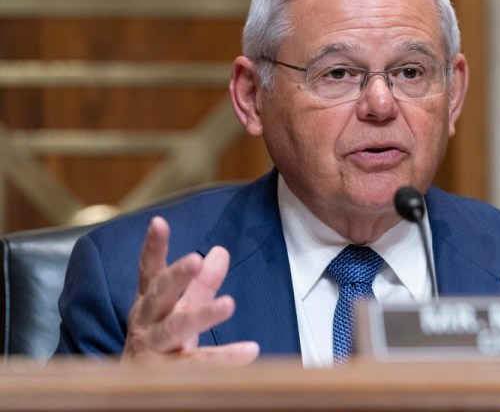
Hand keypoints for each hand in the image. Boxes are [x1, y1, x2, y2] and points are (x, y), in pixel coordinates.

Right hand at [122, 216, 259, 364]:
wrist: (132, 395)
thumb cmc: (161, 345)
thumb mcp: (179, 311)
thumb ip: (200, 284)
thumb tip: (220, 251)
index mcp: (149, 305)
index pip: (150, 272)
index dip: (153, 247)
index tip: (159, 222)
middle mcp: (145, 325)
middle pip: (159, 296)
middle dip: (176, 277)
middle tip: (195, 259)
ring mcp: (152, 351)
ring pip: (175, 330)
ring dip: (201, 315)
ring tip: (228, 304)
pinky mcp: (166, 377)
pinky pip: (198, 366)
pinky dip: (225, 358)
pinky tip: (250, 351)